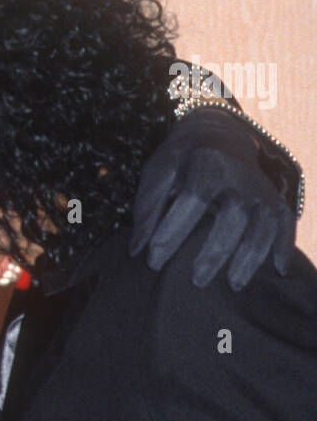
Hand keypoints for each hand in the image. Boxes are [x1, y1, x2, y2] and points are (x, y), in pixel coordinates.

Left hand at [130, 110, 294, 289]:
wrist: (219, 135)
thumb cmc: (181, 162)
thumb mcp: (157, 173)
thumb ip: (147, 208)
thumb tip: (135, 250)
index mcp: (206, 164)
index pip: (192, 198)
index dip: (173, 230)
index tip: (153, 261)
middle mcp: (239, 177)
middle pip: (233, 215)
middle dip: (215, 251)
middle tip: (196, 281)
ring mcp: (260, 190)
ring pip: (263, 225)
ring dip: (250, 256)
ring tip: (233, 285)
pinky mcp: (275, 201)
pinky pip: (285, 225)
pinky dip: (284, 247)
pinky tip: (277, 271)